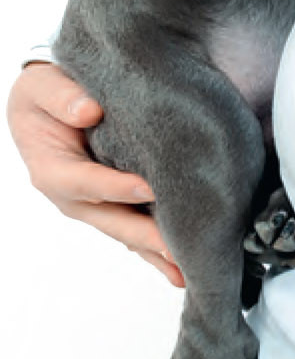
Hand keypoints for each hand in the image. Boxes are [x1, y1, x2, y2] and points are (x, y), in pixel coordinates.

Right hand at [7, 62, 184, 286]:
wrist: (48, 99)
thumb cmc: (44, 93)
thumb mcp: (42, 87)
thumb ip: (62, 97)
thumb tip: (89, 111)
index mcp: (52, 170)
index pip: (86, 182)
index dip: (115, 187)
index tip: (149, 188)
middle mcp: (73, 196)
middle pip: (112, 220)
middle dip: (146, 237)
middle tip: (179, 252)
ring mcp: (93, 205)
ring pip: (127, 232)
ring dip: (156, 252)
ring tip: (189, 272)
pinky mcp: (112, 203)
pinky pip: (135, 227)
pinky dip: (155, 246)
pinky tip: (182, 263)